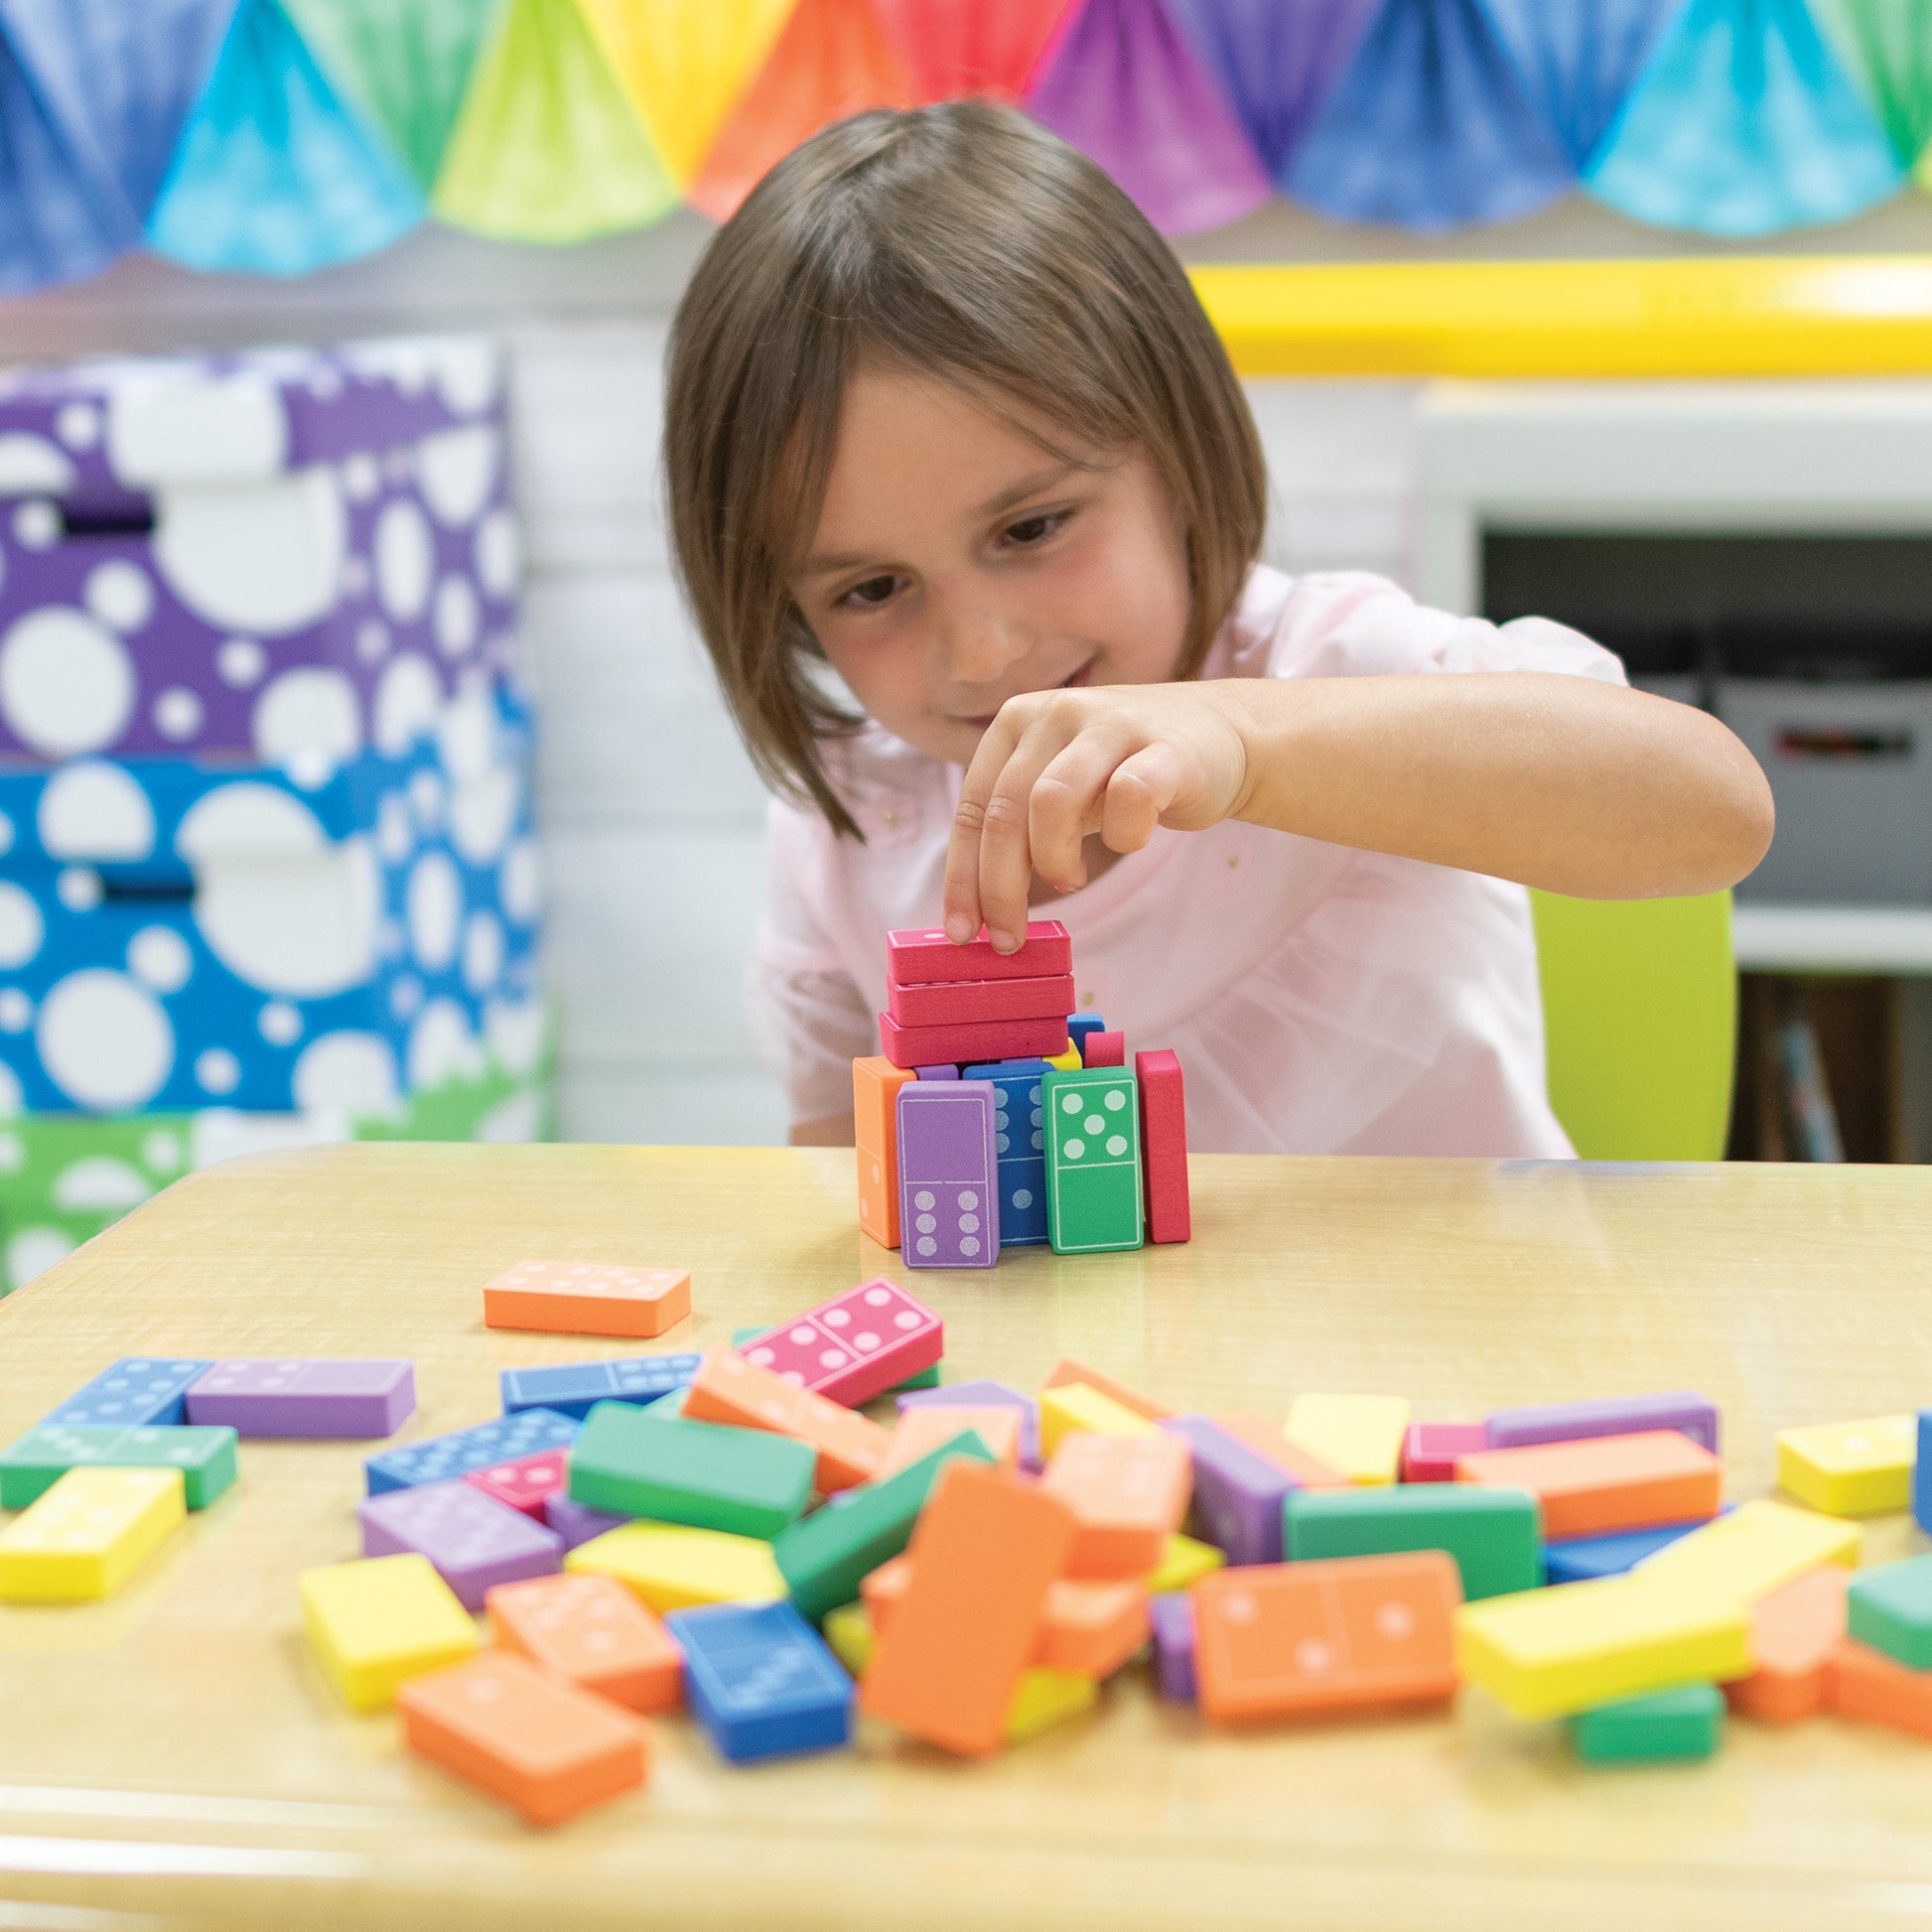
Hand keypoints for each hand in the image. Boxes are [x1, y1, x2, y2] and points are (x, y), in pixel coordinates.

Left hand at [943, 681, 1252, 951]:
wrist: (1224, 737)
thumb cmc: (1129, 773)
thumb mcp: (1063, 789)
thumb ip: (1020, 829)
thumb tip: (977, 913)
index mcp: (1017, 721)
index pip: (973, 808)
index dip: (962, 877)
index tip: (962, 932)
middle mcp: (1056, 713)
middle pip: (1005, 813)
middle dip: (999, 888)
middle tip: (1009, 939)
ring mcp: (1111, 724)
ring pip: (1051, 801)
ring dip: (1052, 860)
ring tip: (1068, 879)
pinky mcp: (1165, 748)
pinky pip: (1128, 798)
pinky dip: (1122, 836)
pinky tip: (1128, 841)